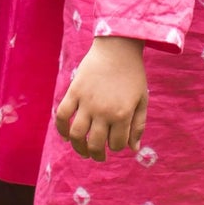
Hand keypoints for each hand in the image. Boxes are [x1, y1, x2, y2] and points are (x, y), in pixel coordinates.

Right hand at [55, 36, 147, 161]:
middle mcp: (103, 111)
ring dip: (78, 147)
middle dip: (96, 154)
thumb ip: (138, 125)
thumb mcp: (142, 100)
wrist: (118, 48)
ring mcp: (86, 102)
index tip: (115, 143)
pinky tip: (66, 136)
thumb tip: (133, 150)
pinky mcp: (74, 92)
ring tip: (83, 151)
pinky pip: (62, 115)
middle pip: (94, 144)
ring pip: (76, 134)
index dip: (116, 147)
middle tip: (98, 156)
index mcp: (122, 114)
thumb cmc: (133, 74)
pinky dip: (61, 129)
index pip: (116, 144)